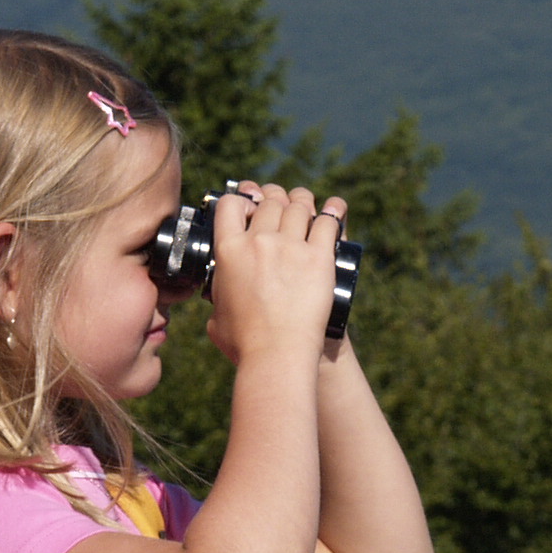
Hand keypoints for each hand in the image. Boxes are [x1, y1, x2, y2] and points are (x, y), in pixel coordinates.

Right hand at [204, 184, 342, 367]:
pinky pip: (328, 222)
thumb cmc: (245, 343)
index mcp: (228, 251)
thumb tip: (219, 291)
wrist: (277, 355)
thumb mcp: (217, 314)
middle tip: (281, 201)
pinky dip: (333, 211)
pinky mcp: (319, 257)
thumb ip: (218, 293)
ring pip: (298, 206)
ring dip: (302, 201)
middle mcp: (259, 242)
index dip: (241, 199)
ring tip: (306, 204)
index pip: (230, 204)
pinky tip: (334, 210)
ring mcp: (290, 247)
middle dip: (276, 197)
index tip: (250, 205)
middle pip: (269, 201)